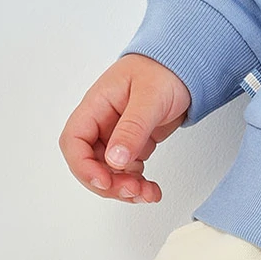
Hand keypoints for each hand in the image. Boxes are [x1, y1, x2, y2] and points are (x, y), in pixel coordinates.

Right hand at [58, 53, 191, 202]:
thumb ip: (132, 128)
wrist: (186, 66)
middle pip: (89, 163)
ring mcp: (116, 135)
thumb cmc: (163, 70)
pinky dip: (137, 184)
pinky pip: (126, 171)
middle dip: (107, 183)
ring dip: (123, 188)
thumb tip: (114, 160)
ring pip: (108, 172)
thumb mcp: (149, 97)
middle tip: (132, 191)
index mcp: (96, 106)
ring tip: (147, 193)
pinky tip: (151, 189)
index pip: (74, 141)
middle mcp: (102, 123)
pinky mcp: (132, 144)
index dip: (83, 166)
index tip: (104, 181)